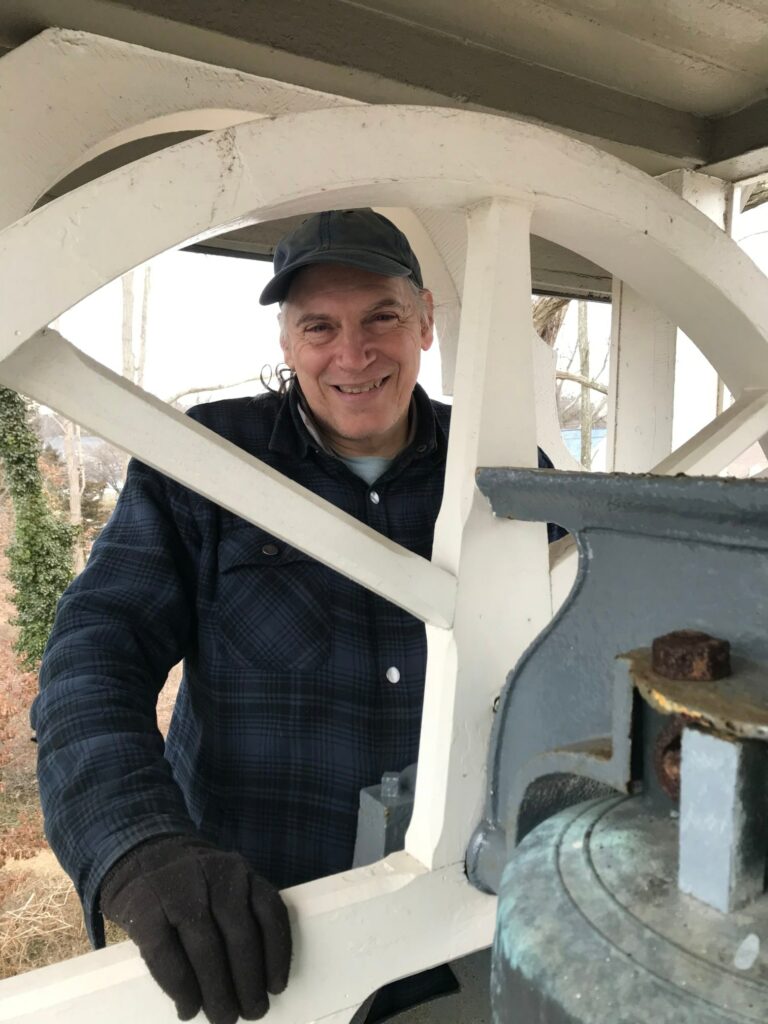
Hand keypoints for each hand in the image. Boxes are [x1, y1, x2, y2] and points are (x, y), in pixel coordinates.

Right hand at [100, 836, 290, 1023]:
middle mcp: (214, 875)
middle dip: (247, 980)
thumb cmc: (193, 885)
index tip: (276, 987)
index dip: (276, 952)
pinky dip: (180, 987)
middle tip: (252, 1012)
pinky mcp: (145, 908)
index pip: (268, 911)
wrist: (140, 856)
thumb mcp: (225, 884)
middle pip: (239, 933)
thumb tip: (260, 980)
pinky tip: (188, 1008)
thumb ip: (243, 915)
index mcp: (240, 871)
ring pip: (205, 947)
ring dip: (217, 990)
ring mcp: (178, 889)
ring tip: (223, 1017)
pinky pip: (167, 955)